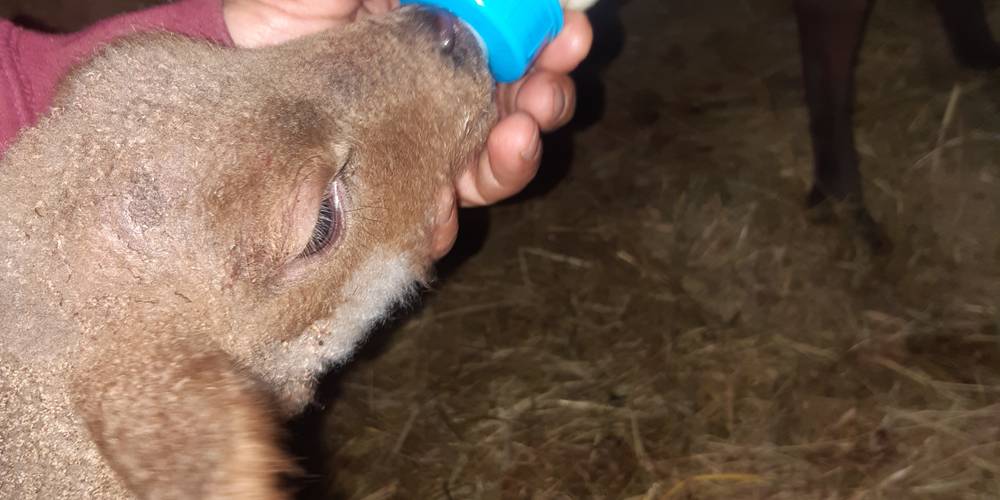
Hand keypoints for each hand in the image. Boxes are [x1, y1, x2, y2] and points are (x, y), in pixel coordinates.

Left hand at [223, 1, 593, 257]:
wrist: (224, 77)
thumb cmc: (282, 12)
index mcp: (443, 34)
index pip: (517, 39)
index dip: (552, 40)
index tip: (569, 37)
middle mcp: (444, 90)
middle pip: (522, 104)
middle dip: (546, 101)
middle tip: (546, 96)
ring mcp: (421, 145)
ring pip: (490, 164)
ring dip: (514, 158)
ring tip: (514, 141)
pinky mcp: (392, 195)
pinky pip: (432, 217)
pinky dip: (446, 218)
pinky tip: (441, 209)